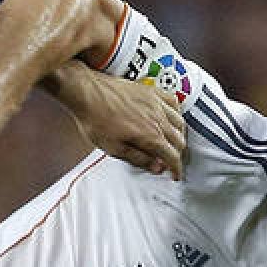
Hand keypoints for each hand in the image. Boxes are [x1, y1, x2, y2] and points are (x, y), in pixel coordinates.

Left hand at [61, 62, 185, 179]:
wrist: (86, 92)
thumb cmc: (95, 119)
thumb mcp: (112, 148)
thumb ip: (138, 158)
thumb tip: (157, 168)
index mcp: (149, 135)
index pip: (172, 156)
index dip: (176, 169)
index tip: (175, 176)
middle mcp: (158, 118)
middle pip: (179, 140)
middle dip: (177, 154)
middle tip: (171, 162)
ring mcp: (156, 103)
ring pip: (180, 123)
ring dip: (179, 136)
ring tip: (171, 143)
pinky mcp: (152, 91)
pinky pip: (174, 103)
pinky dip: (176, 114)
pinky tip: (171, 118)